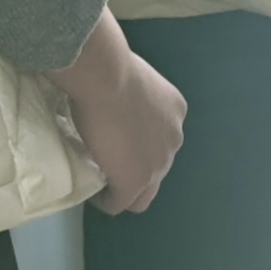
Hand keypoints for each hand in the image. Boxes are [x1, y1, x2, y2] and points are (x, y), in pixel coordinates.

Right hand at [55, 13, 186, 214]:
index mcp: (175, 111)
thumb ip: (132, 94)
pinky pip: (122, 203)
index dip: (139, 144)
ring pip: (145, 192)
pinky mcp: (135, 181)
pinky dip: (109, 201)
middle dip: (137, 169)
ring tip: (103, 185)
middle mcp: (174, 139)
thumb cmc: (111, 66)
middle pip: (158, 167)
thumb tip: (110, 92)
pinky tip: (95, 196)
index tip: (118, 142)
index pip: (161, 138)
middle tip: (111, 164)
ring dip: (126, 189)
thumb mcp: (133, 78)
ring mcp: (158, 164)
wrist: (107, 78)